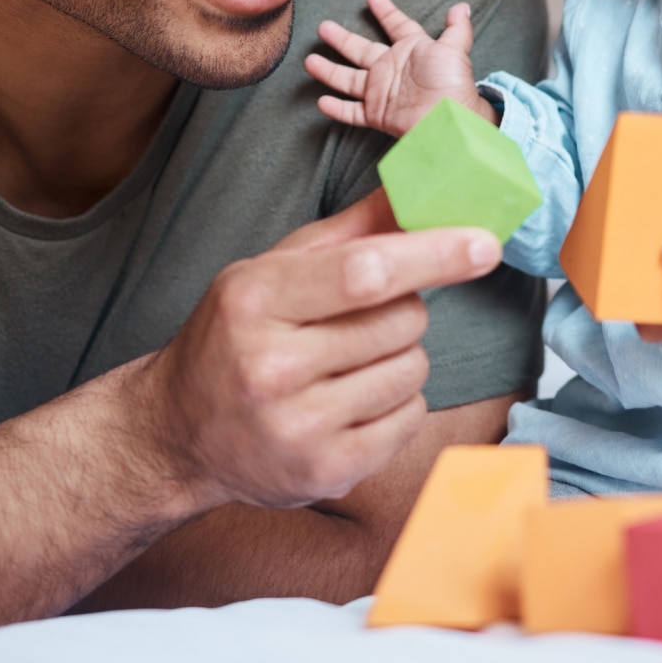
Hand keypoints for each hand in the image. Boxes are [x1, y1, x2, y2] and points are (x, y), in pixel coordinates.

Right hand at [138, 206, 502, 512]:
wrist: (177, 433)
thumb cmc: (234, 336)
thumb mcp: (271, 269)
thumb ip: (348, 232)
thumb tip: (417, 190)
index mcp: (255, 299)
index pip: (365, 273)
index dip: (433, 254)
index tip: (484, 243)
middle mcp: (271, 366)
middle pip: (401, 320)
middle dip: (403, 310)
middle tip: (360, 319)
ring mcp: (298, 426)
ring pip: (413, 370)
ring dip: (401, 358)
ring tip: (350, 363)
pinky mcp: (326, 472)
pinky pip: (411, 419)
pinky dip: (398, 404)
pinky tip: (353, 401)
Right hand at [304, 0, 492, 135]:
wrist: (449, 119)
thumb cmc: (452, 83)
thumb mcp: (455, 50)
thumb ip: (457, 28)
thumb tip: (461, 6)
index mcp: (411, 50)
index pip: (397, 26)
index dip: (387, 12)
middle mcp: (392, 69)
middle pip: (360, 50)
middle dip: (342, 39)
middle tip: (323, 27)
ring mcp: (382, 92)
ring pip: (348, 79)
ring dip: (330, 70)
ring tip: (309, 60)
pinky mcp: (377, 114)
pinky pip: (352, 111)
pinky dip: (337, 108)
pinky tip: (321, 101)